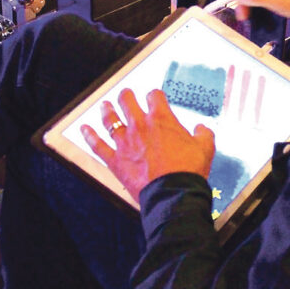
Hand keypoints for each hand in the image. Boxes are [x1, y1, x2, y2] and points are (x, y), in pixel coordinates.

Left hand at [81, 88, 214, 201]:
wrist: (173, 193)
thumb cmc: (188, 170)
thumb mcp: (205, 147)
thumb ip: (204, 134)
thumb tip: (202, 128)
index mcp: (161, 119)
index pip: (154, 96)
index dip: (154, 95)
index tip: (155, 97)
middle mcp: (140, 126)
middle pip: (127, 102)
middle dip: (126, 96)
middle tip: (126, 95)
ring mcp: (125, 142)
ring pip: (110, 119)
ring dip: (107, 110)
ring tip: (105, 105)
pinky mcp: (115, 159)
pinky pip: (97, 145)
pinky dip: (89, 136)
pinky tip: (84, 129)